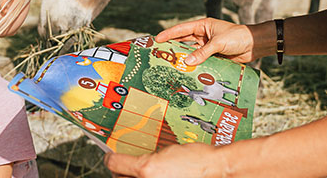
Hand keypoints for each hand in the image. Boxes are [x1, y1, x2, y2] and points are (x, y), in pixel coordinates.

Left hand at [104, 143, 225, 177]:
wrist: (216, 171)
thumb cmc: (197, 160)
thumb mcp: (167, 151)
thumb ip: (147, 157)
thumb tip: (135, 160)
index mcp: (146, 169)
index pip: (114, 164)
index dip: (110, 158)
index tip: (110, 156)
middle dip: (120, 171)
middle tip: (122, 165)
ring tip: (137, 173)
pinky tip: (153, 176)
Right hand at [156, 18, 258, 64]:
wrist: (254, 44)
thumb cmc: (238, 37)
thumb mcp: (219, 43)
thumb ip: (203, 52)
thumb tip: (187, 62)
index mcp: (203, 26)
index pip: (182, 29)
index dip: (169, 34)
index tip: (157, 39)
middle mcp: (204, 35)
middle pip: (185, 41)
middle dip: (174, 47)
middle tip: (160, 54)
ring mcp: (208, 46)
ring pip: (192, 53)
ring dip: (185, 58)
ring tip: (172, 65)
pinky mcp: (214, 56)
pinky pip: (201, 61)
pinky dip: (195, 65)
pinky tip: (188, 71)